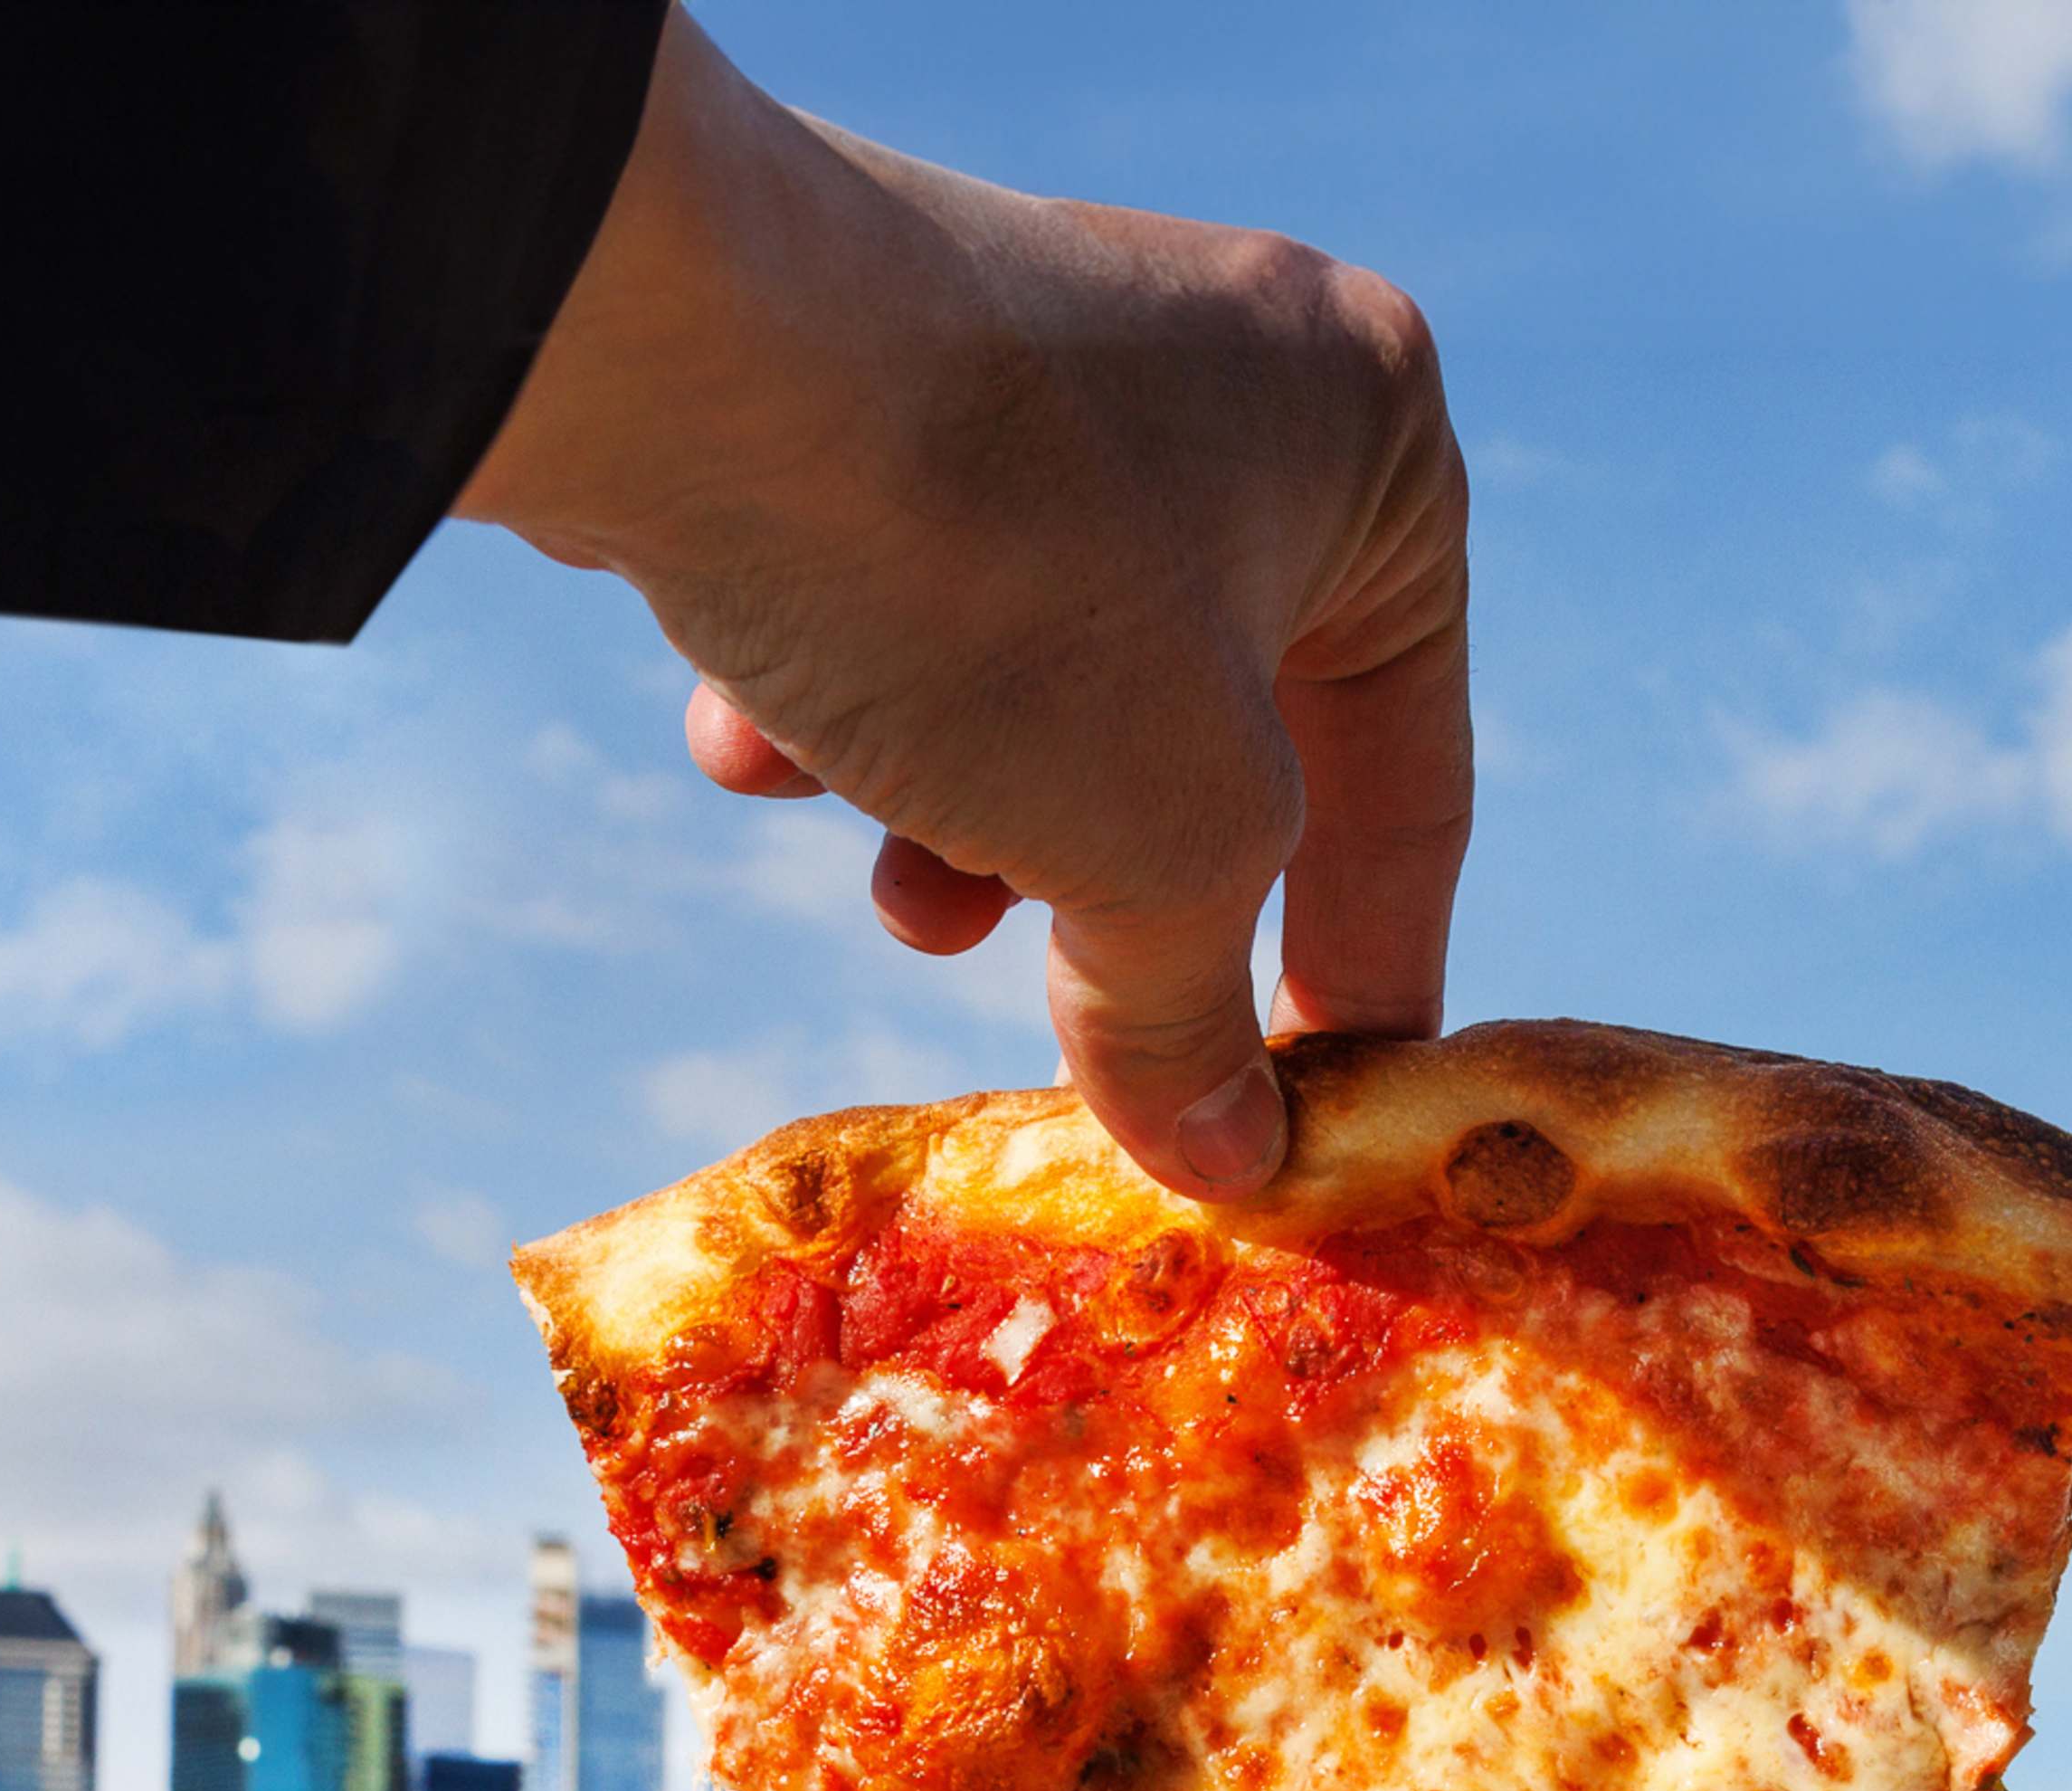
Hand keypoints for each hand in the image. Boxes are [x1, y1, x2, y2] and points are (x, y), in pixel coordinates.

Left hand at [459, 8, 1472, 1201]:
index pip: (1409, 776)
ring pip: (1047, 692)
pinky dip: (847, 708)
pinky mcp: (854, 388)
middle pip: (1209, 745)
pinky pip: (902, 605)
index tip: (1328, 1120)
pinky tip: (758, 741)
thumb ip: (1195, 1018)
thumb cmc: (1001, 588)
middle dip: (1114, 901)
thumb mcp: (1156, 851)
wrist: (662, 348)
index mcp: (1370, 445)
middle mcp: (1220, 380)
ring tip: (898, 880)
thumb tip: (1222, 1159)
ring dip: (966, 826)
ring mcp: (1029, 373)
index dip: (1368, 972)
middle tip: (1071, 1037)